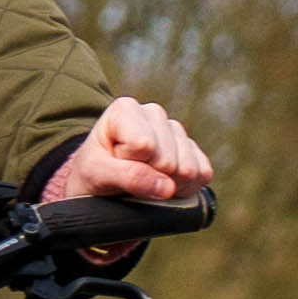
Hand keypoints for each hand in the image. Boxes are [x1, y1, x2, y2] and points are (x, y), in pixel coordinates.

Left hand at [41, 98, 212, 215]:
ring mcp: (176, 131)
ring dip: (168, 186)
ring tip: (145, 182)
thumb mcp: (96, 174)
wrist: (101, 186)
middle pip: (168, 160)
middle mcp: (154, 113)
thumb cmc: (93, 175)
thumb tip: (168, 188)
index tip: (114, 164)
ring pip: (188, 169)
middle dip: (149, 178)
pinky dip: (185, 188)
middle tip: (129, 177)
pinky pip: (203, 174)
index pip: (144, 145)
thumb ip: (127, 176)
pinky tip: (163, 184)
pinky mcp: (194, 151)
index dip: (130, 164)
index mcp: (126, 109)